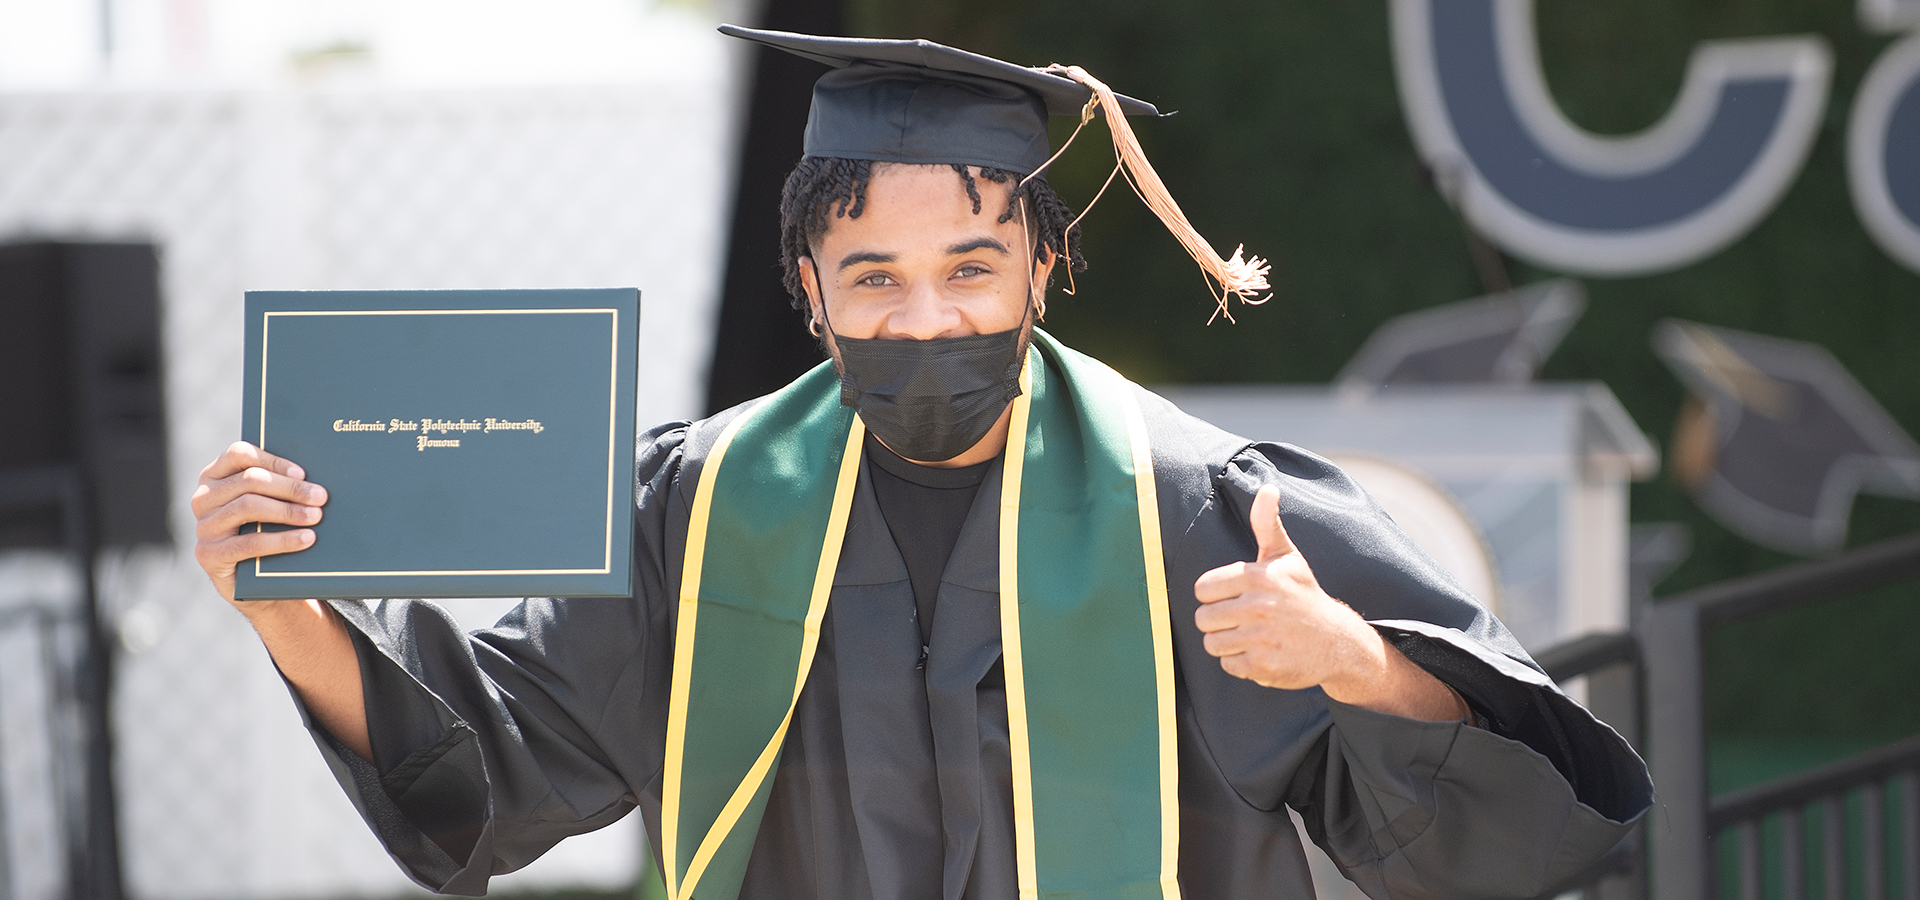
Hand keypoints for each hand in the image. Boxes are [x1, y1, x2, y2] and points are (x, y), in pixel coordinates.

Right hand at [191, 441, 326, 604]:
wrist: (253, 580)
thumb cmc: (266, 530)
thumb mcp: (268, 504)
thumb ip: (278, 486)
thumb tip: (313, 478)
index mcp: (215, 476)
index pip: (239, 454)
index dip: (273, 461)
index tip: (302, 473)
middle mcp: (203, 498)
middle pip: (248, 481)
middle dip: (289, 488)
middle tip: (320, 497)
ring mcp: (204, 526)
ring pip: (248, 507)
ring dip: (287, 511)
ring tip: (315, 516)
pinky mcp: (209, 554)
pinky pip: (249, 543)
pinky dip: (282, 540)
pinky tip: (306, 539)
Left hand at [1194, 484, 1466, 720]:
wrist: (1338, 641)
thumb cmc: (1303, 595)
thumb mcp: (1287, 557)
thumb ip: (1267, 525)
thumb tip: (1267, 488)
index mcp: (1259, 577)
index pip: (1203, 589)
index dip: (1215, 595)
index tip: (1235, 597)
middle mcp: (1260, 606)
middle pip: (1203, 618)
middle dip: (1219, 621)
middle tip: (1243, 619)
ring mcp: (1262, 638)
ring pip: (1212, 643)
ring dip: (1227, 643)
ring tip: (1250, 635)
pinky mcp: (1264, 666)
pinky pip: (1228, 665)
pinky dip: (1240, 663)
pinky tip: (1260, 652)